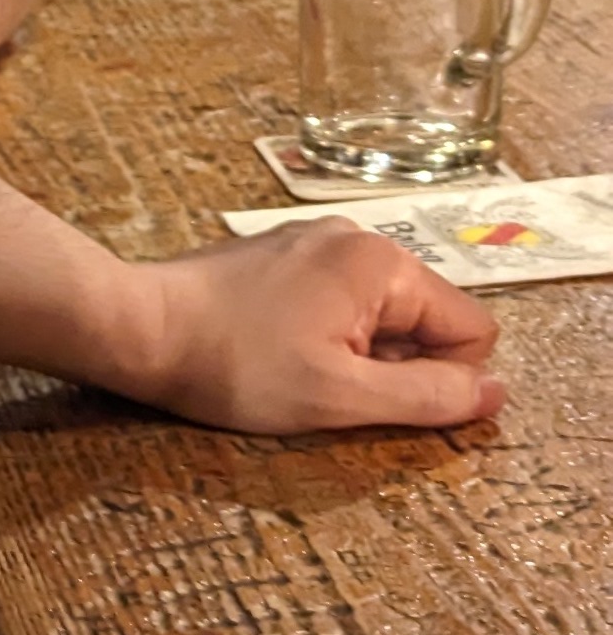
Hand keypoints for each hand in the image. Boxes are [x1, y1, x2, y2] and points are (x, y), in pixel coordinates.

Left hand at [121, 219, 503, 434]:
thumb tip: (496, 392)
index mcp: (380, 262)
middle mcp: (353, 236)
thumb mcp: (344, 398)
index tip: (376, 393)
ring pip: (381, 316)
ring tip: (298, 366)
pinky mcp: (280, 257)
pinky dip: (324, 337)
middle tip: (330, 382)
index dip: (441, 379)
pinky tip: (277, 350)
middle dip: (395, 365)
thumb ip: (430, 396)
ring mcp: (312, 242)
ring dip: (357, 356)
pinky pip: (339, 305)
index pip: (471, 329)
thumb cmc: (237, 365)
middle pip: (425, 319)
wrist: (137, 328)